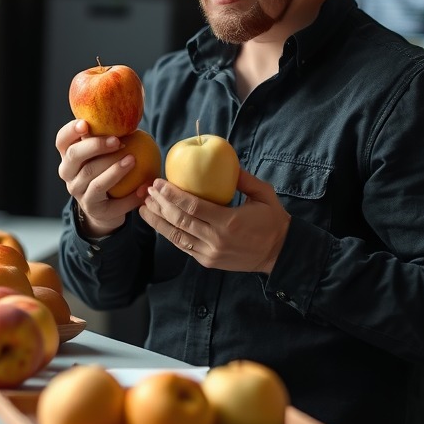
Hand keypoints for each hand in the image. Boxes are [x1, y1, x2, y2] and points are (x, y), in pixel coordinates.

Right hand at [55, 119, 147, 236]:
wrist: (106, 207)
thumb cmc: (108, 169)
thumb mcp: (105, 152)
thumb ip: (110, 136)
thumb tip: (132, 113)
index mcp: (68, 156)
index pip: (62, 140)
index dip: (71, 131)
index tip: (86, 124)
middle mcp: (68, 173)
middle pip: (75, 156)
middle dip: (95, 146)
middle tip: (117, 141)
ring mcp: (78, 193)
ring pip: (94, 178)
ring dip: (115, 169)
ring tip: (133, 160)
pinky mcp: (94, 209)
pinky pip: (112, 202)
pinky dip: (130, 196)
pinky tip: (144, 187)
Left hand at [138, 168, 291, 272]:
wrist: (280, 254)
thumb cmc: (272, 220)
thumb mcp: (264, 194)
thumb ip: (244, 178)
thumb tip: (227, 161)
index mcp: (229, 222)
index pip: (192, 207)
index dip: (172, 194)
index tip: (158, 182)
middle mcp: (216, 240)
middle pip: (179, 220)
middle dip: (160, 204)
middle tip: (147, 190)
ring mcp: (210, 254)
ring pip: (176, 236)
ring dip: (157, 221)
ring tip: (143, 207)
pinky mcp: (207, 261)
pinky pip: (183, 246)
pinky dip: (168, 233)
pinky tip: (157, 222)